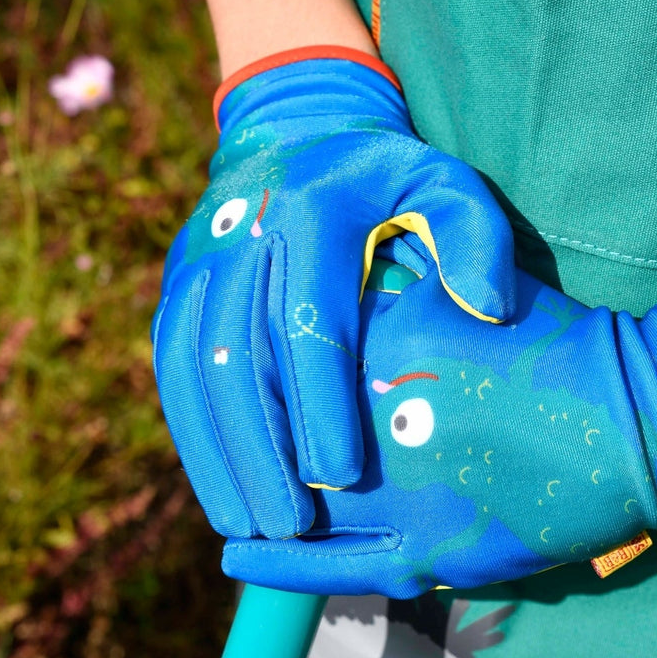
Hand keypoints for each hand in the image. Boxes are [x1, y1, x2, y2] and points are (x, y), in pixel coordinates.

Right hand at [152, 47, 516, 539]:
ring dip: (219, 454)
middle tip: (291, 526)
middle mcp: (242, 237)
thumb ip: (476, 239)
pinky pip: (172, 369)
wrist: (297, 130)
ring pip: (194, 370)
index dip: (320, 403)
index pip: (309, 321)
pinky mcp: (177, 287)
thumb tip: (484, 310)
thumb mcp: (446, 184)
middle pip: (238, 356)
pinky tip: (221, 491)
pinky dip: (193, 434)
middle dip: (263, 448)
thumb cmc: (388, 179)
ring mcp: (199, 263)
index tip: (340, 476)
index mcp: (313, 213)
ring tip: (251, 527)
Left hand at [220, 254, 656, 597]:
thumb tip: (331, 279)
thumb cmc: (552, 343)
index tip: (235, 366)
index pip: (286, 363)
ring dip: (256, 498)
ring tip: (227, 498)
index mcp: (383, 346)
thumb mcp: (465, 287)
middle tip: (229, 431)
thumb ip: (393, 283)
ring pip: (297, 501)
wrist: (637, 417)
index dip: (257, 372)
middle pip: (282, 434)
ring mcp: (399, 493)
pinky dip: (282, 563)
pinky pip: (334, 563)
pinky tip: (237, 555)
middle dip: (253, 435)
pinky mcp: (425, 550)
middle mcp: (378, 421)